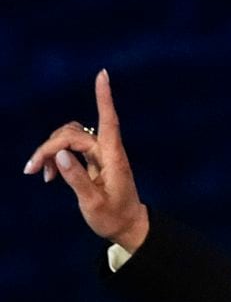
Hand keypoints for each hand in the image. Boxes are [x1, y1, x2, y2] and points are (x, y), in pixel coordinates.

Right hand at [23, 69, 148, 253]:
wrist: (127, 226)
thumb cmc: (114, 217)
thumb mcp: (93, 203)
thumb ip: (77, 179)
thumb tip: (60, 154)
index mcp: (114, 158)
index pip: (109, 121)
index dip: (104, 98)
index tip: (103, 74)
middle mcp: (108, 151)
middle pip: (73, 133)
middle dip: (49, 146)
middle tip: (32, 170)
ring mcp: (101, 154)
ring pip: (69, 136)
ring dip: (50, 149)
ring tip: (39, 174)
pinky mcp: (94, 160)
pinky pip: (70, 147)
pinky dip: (55, 156)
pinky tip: (47, 174)